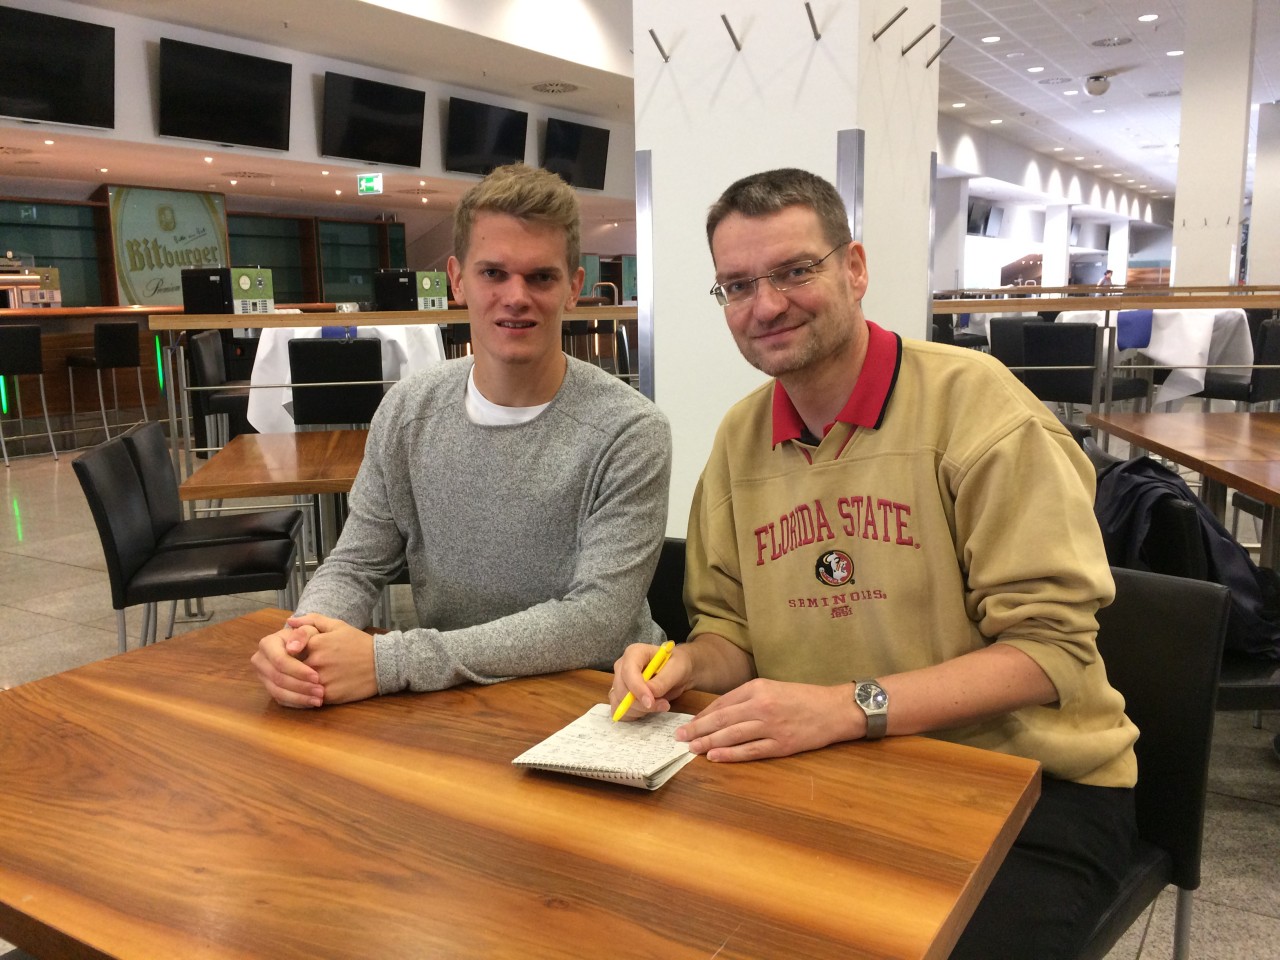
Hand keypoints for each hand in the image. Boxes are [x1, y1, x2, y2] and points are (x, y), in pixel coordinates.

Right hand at [251, 621, 322, 707]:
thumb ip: (303, 634)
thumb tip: (292, 648)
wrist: (304, 646)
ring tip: (318, 699)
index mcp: (267, 644)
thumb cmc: (308, 637)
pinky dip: (296, 702)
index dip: (298, 671)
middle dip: (300, 686)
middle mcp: (260, 660)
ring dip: (299, 698)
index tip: (317, 677)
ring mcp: (263, 676)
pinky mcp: (269, 687)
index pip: (280, 661)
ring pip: (278, 692)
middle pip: (278, 678)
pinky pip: (280, 699)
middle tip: (320, 691)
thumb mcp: (310, 630)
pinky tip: (311, 702)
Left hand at [286, 613, 377, 705]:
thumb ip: (312, 621)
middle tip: (300, 668)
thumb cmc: (359, 643)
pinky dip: (308, 696)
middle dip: (292, 668)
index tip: (295, 654)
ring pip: (298, 684)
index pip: (288, 649)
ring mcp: (321, 680)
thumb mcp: (337, 626)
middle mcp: (315, 661)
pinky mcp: (328, 695)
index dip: (290, 652)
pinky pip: (309, 698)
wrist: (382, 664)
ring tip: (306, 681)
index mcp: (315, 642)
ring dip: (298, 684)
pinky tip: (314, 692)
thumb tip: (290, 621)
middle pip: (291, 668)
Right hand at [609, 642, 693, 720]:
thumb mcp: (676, 669)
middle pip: (621, 690)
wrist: (678, 671)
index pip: (628, 672)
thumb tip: (649, 694)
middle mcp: (622, 667)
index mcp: (634, 653)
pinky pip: (621, 711)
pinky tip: (648, 710)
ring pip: (620, 703)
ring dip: (640, 710)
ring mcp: (619, 682)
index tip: (650, 702)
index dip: (637, 689)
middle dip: (641, 703)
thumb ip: (662, 681)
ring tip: (660, 705)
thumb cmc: (677, 664)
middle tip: (664, 705)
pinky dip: (634, 715)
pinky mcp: (620, 696)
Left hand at [676, 679, 858, 761]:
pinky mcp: (781, 744)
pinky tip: (715, 756)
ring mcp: (771, 726)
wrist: (835, 709)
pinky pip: (750, 750)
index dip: (702, 715)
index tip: (688, 722)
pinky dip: (730, 754)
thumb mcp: (773, 688)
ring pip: (731, 735)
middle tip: (680, 736)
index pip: (722, 703)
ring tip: (692, 748)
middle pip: (722, 719)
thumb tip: (722, 712)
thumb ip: (748, 697)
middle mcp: (761, 705)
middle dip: (698, 728)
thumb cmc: (804, 698)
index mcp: (758, 688)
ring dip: (708, 742)